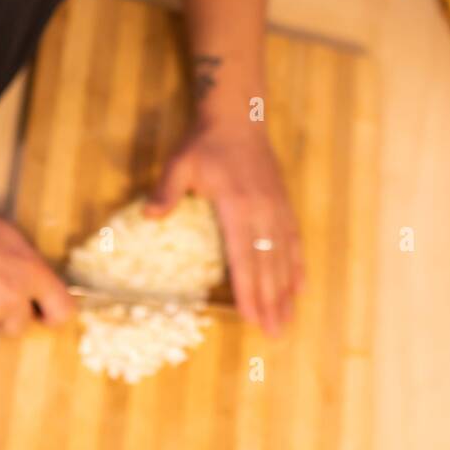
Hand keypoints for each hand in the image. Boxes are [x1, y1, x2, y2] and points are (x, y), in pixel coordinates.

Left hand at [144, 120, 303, 336]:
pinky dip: (297, 266)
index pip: (244, 256)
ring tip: (288, 320)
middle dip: (270, 301)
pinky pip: (294, 240)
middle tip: (274, 334)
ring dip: (286, 291)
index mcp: (237, 205)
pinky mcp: (283, 203)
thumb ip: (167, 191)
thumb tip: (150, 216)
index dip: (249, 289)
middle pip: (268, 264)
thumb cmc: (205, 142)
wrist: (239, 116)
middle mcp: (262, 211)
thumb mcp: (180, 162)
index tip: (253, 317)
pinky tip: (300, 287)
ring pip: (284, 256)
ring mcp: (276, 207)